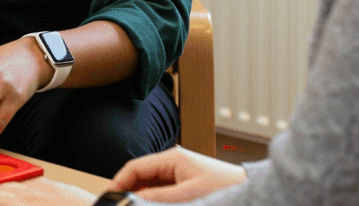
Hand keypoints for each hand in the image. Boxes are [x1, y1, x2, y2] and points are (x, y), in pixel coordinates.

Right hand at [0, 178, 96, 205]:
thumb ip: (14, 205)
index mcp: (23, 204)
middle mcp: (36, 193)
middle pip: (4, 188)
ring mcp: (52, 188)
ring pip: (21, 184)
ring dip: (9, 191)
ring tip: (5, 199)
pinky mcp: (66, 187)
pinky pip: (39, 183)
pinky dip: (29, 189)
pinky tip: (32, 196)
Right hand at [110, 146, 246, 201]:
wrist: (248, 190)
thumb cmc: (225, 187)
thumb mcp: (188, 195)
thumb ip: (158, 198)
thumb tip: (133, 200)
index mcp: (172, 158)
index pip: (135, 167)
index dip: (119, 182)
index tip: (109, 197)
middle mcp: (173, 162)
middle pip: (140, 176)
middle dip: (127, 191)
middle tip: (118, 204)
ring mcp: (179, 173)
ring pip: (149, 185)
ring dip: (140, 196)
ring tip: (130, 205)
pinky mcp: (185, 184)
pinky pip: (161, 191)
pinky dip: (152, 199)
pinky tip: (148, 205)